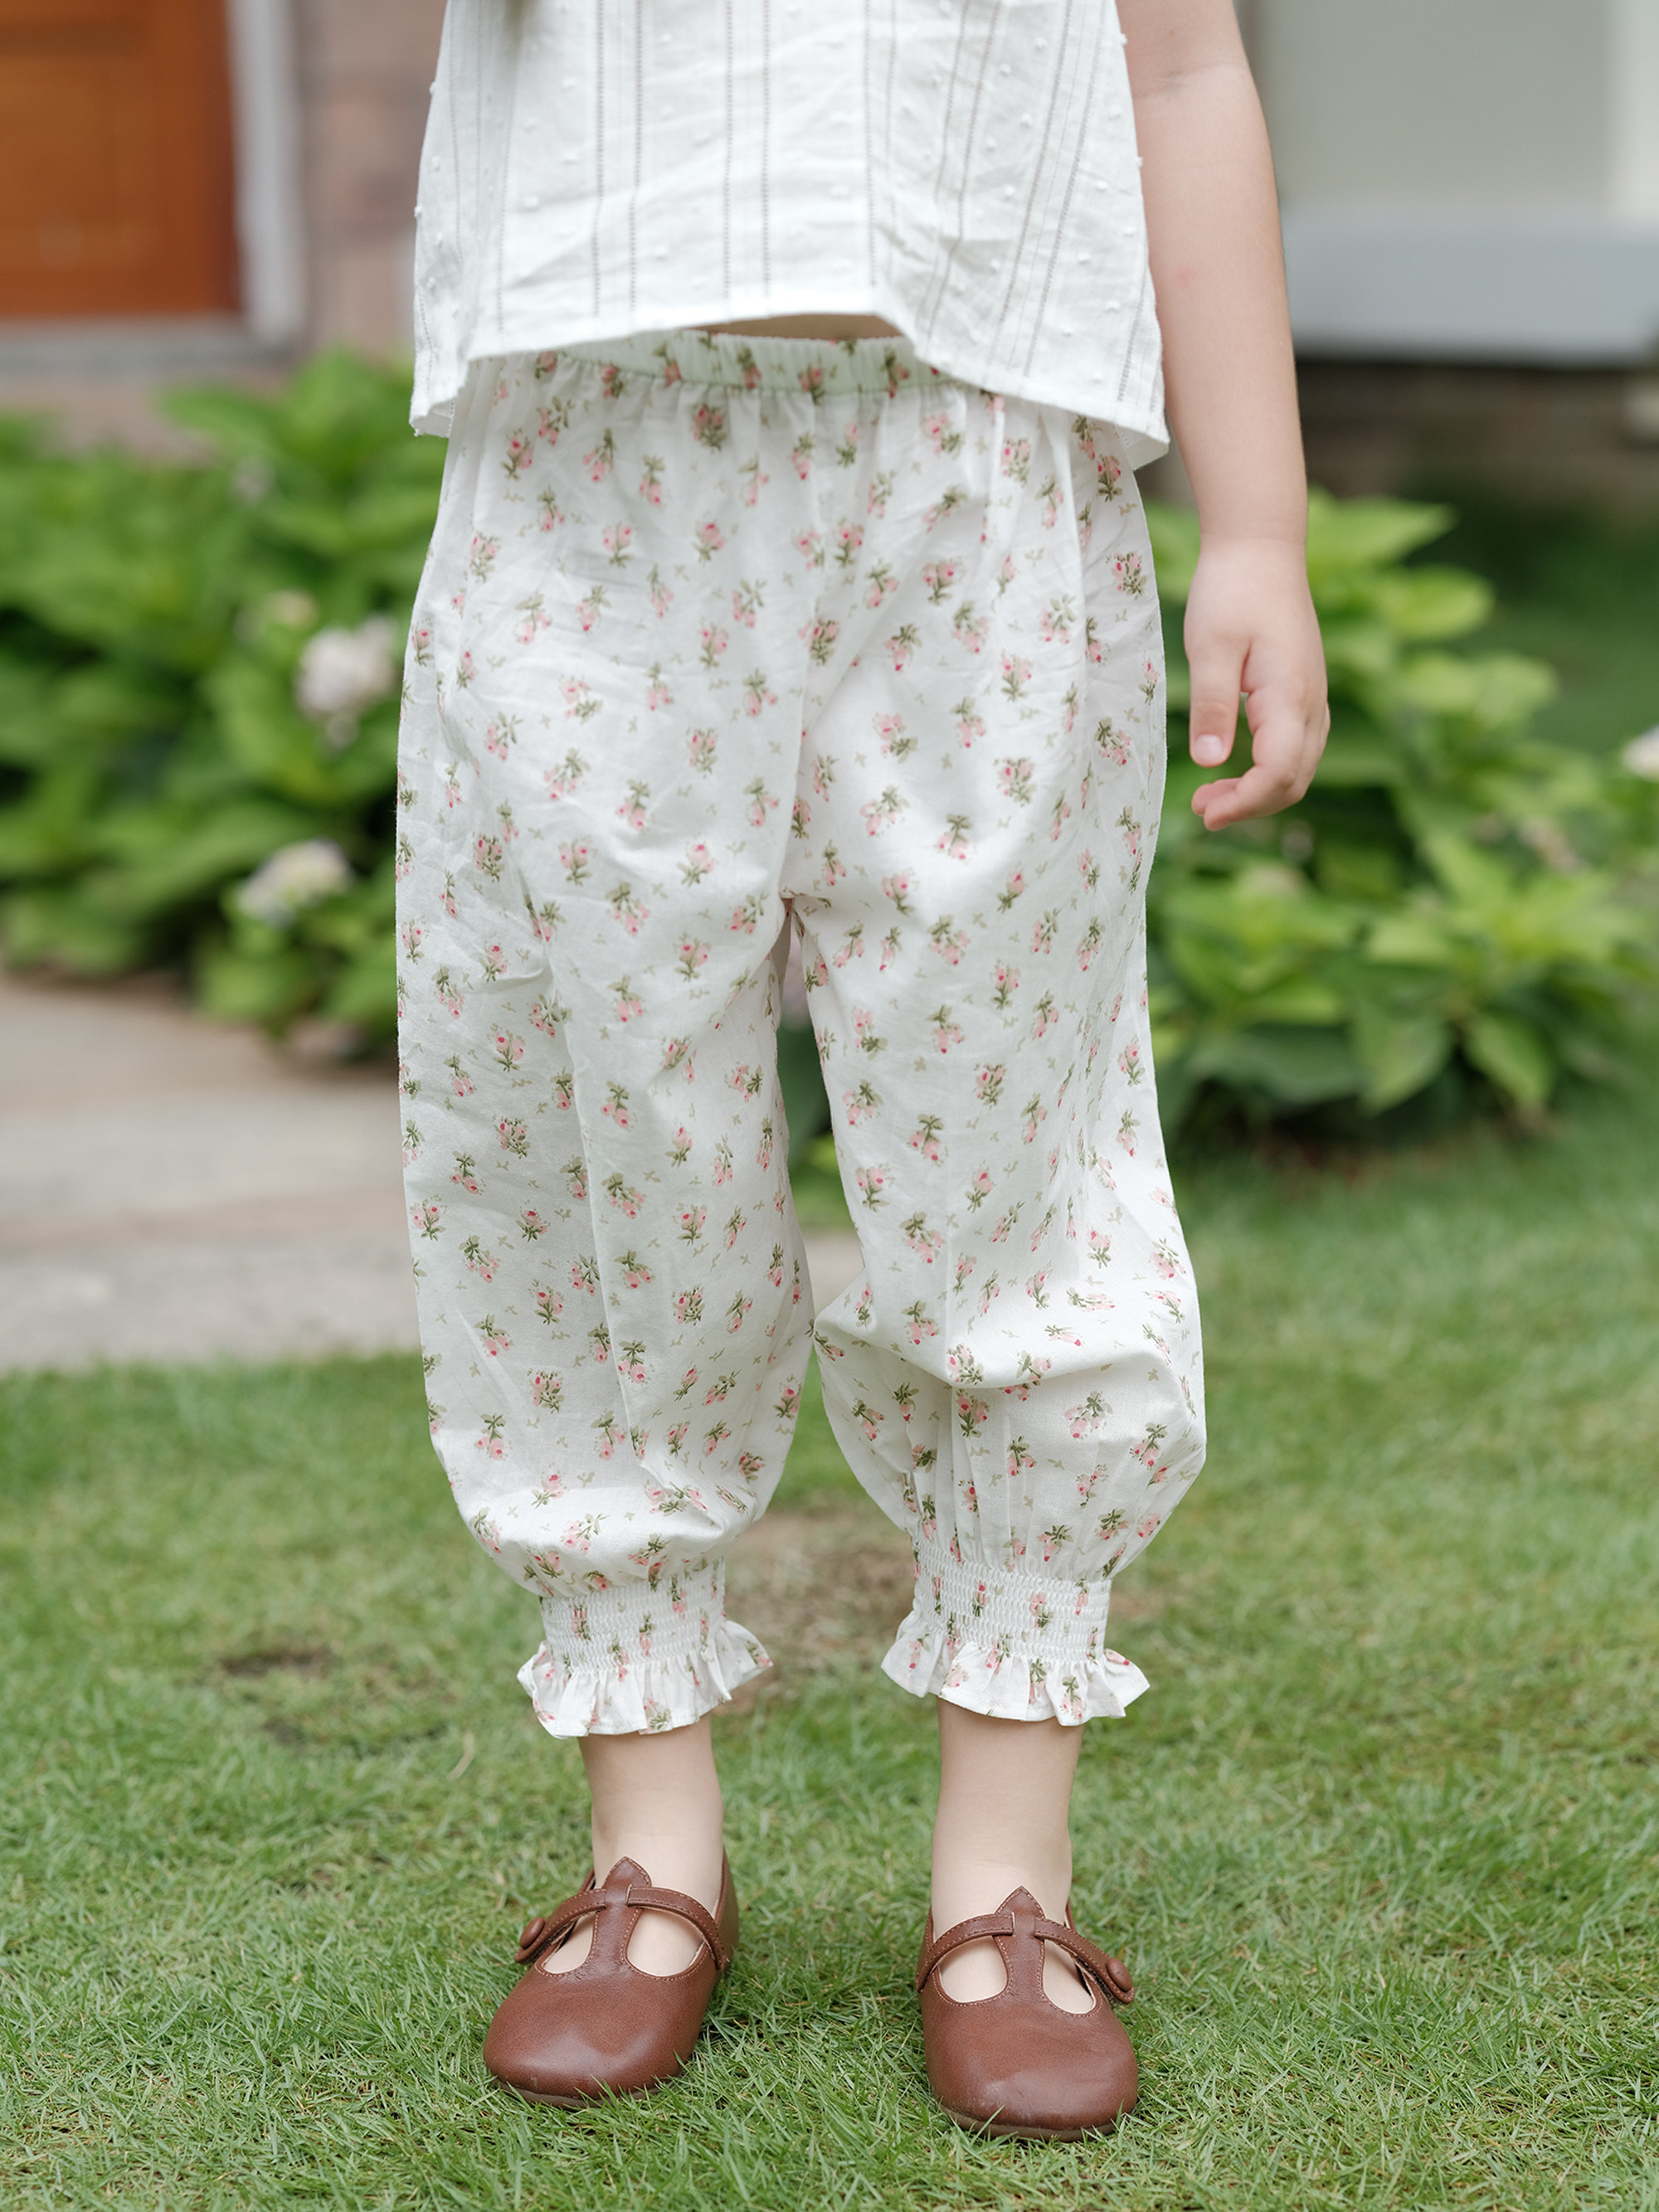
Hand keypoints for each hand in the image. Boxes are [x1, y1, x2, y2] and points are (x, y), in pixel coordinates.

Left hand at [1183, 537, 1328, 829]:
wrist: (1261, 548)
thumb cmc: (1232, 590)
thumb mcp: (1209, 647)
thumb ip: (1212, 705)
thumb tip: (1210, 762)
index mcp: (1290, 695)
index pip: (1278, 773)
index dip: (1245, 803)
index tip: (1205, 812)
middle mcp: (1311, 703)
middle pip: (1294, 781)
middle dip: (1250, 806)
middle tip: (1201, 809)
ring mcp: (1313, 699)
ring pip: (1299, 769)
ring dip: (1258, 793)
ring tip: (1210, 796)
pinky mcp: (1304, 694)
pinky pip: (1297, 750)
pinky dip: (1268, 772)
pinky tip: (1234, 768)